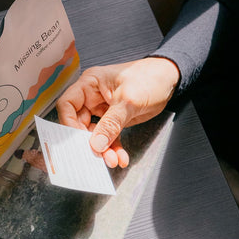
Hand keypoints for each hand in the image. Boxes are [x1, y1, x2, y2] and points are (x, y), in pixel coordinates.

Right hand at [56, 57, 179, 167]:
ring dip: (103, 149)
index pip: (67, 105)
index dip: (68, 124)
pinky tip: (121, 157)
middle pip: (79, 124)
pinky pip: (109, 137)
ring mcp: (102, 109)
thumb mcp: (128, 100)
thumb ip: (111, 123)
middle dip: (89, 142)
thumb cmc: (150, 78)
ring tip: (113, 160)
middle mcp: (91, 97)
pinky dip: (114, 148)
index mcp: (89, 84)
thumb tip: (96, 144)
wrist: (170, 80)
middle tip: (98, 156)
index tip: (78, 142)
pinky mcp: (114, 120)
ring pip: (95, 134)